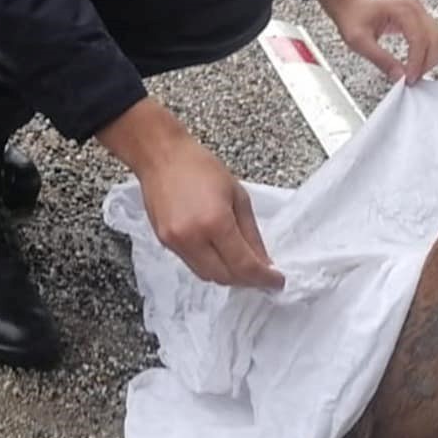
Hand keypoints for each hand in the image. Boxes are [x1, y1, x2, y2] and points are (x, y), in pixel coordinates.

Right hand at [98, 99, 283, 290]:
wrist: (161, 157)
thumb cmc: (199, 167)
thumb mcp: (237, 194)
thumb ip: (251, 232)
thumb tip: (264, 260)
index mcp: (216, 222)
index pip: (244, 265)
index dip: (264, 278)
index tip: (276, 281)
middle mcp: (193, 238)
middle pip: (225, 277)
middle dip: (247, 280)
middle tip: (262, 275)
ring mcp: (176, 243)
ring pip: (207, 276)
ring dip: (227, 276)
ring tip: (242, 266)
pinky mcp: (164, 243)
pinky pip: (192, 265)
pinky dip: (210, 266)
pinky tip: (220, 255)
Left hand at [315, 0, 437, 83]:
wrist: (350, 4)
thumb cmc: (352, 16)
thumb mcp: (360, 41)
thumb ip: (380, 59)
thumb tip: (399, 76)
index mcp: (401, 9)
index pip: (419, 38)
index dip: (416, 61)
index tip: (409, 77)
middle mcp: (414, 8)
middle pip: (435, 38)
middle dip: (427, 61)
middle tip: (413, 78)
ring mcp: (419, 12)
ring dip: (431, 57)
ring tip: (416, 72)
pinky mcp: (419, 19)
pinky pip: (433, 36)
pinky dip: (430, 52)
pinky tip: (418, 63)